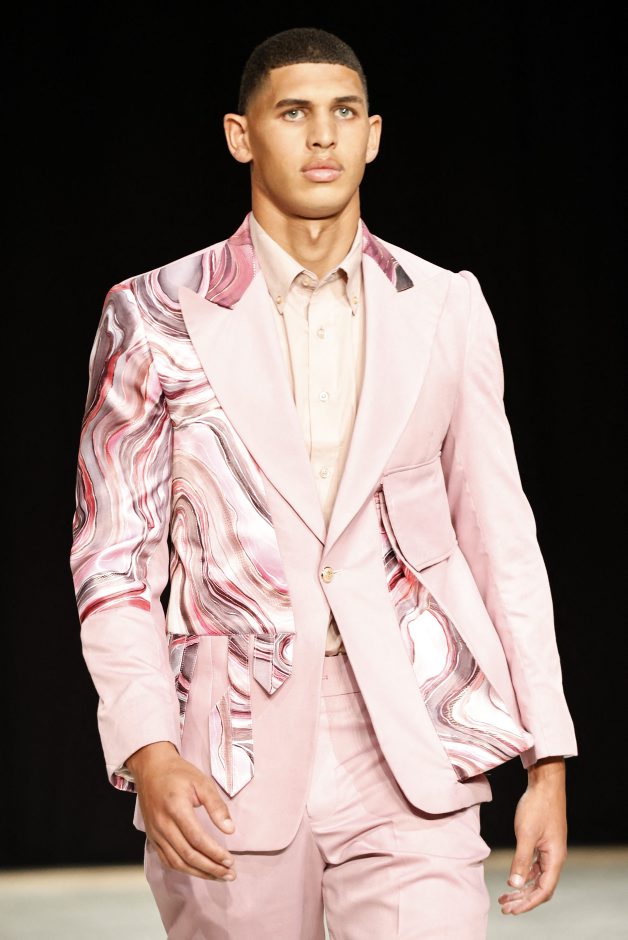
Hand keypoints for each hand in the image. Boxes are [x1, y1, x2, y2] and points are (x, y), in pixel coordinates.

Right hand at [127, 742, 236, 881]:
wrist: (152, 768)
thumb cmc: (179, 773)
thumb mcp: (202, 782)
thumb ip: (216, 806)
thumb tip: (230, 830)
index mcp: (176, 808)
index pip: (197, 839)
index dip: (214, 853)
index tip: (230, 861)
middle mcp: (163, 824)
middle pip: (188, 855)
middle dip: (210, 868)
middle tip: (229, 874)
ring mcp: (155, 833)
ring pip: (177, 862)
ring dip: (199, 872)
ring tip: (218, 876)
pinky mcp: (152, 837)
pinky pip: (167, 859)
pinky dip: (184, 869)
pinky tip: (198, 871)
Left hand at [499, 756, 566, 914]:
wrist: (545, 784)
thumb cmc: (537, 806)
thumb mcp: (526, 833)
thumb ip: (521, 860)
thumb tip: (514, 884)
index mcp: (555, 858)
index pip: (544, 890)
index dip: (528, 903)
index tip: (512, 910)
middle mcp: (555, 857)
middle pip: (541, 887)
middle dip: (523, 899)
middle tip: (505, 907)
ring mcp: (550, 849)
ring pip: (538, 877)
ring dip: (522, 888)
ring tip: (505, 896)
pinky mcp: (544, 842)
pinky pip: (536, 866)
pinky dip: (524, 874)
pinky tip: (514, 878)